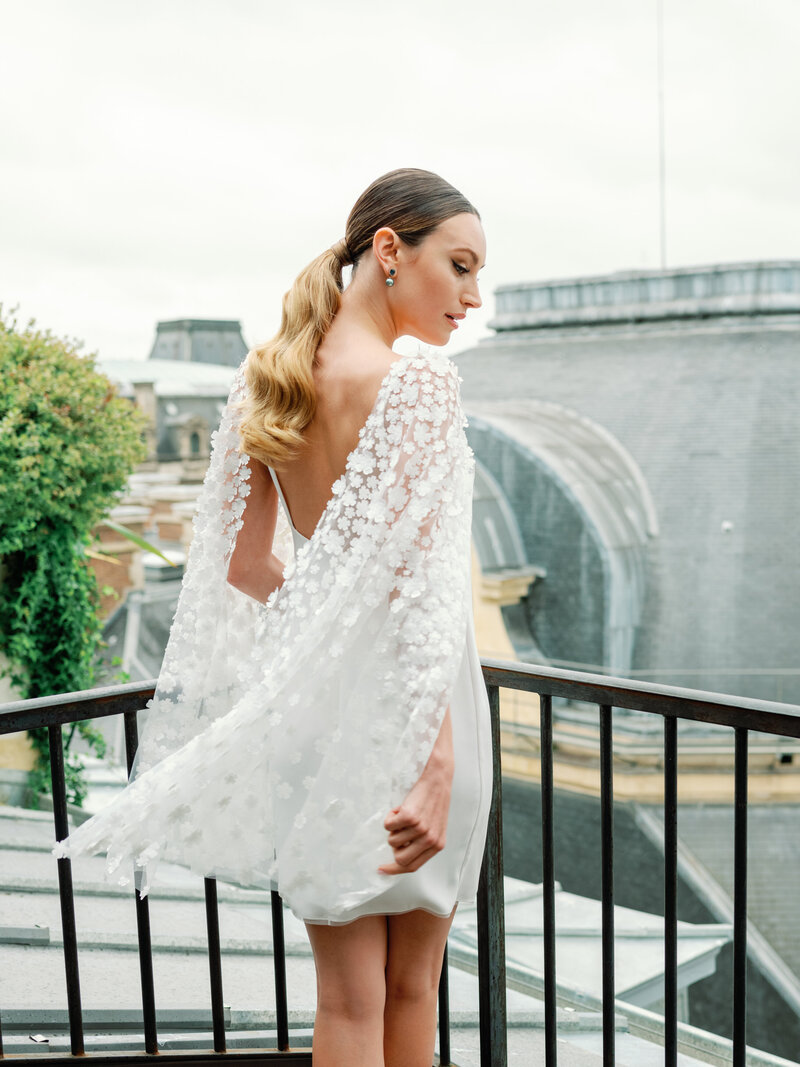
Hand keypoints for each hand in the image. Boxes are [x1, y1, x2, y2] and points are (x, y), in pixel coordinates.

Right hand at [379, 712, 453, 875]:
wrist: (438, 776)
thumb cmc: (433, 799)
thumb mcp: (434, 826)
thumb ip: (421, 842)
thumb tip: (398, 855)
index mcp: (438, 845)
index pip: (412, 867)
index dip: (395, 870)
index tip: (381, 869)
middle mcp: (430, 840)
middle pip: (400, 859)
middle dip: (394, 847)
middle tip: (397, 832)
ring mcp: (420, 829)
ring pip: (392, 840)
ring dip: (393, 827)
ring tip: (404, 813)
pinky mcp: (410, 816)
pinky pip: (388, 825)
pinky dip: (390, 816)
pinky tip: (401, 806)